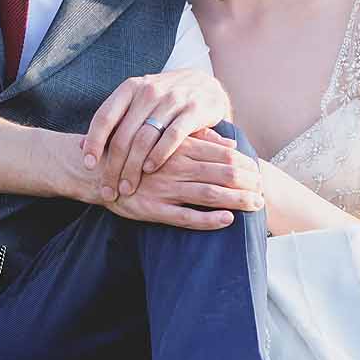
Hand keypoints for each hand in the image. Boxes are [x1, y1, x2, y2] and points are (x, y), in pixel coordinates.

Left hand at [80, 70, 232, 201]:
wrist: (207, 85)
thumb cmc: (165, 100)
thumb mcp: (138, 102)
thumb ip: (114, 121)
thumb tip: (78, 145)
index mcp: (130, 88)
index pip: (104, 117)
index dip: (93, 142)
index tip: (87, 165)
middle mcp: (149, 91)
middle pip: (123, 135)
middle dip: (113, 167)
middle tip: (107, 189)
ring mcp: (172, 100)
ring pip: (144, 139)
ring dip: (133, 168)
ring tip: (126, 187)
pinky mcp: (193, 110)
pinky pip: (172, 137)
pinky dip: (159, 155)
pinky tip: (150, 170)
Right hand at [98, 129, 262, 229]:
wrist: (95, 170)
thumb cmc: (136, 153)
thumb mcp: (166, 140)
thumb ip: (199, 139)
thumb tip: (231, 143)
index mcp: (180, 147)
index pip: (223, 154)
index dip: (245, 164)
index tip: (258, 172)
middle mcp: (176, 166)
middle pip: (222, 173)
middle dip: (248, 183)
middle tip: (263, 191)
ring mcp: (165, 189)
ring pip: (209, 194)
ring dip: (237, 200)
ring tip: (256, 205)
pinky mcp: (153, 210)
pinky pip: (186, 216)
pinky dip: (209, 219)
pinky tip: (228, 220)